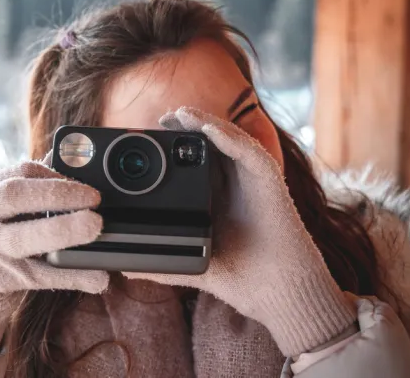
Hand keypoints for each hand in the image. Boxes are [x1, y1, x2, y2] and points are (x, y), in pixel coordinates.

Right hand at [0, 158, 108, 355]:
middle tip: (94, 199)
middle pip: (15, 195)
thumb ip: (36, 189)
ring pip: (25, 237)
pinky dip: (73, 276)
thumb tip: (78, 162)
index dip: (57, 175)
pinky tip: (98, 277)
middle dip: (57, 193)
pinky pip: (41, 277)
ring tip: (96, 228)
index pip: (22, 172)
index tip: (84, 184)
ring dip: (65, 230)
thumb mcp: (5, 210)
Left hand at [124, 107, 355, 355]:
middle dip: (187, 128)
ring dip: (205, 123)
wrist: (282, 295)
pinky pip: (249, 152)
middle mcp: (237, 184)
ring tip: (179, 114)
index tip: (147, 139)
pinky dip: (229, 138)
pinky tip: (208, 129)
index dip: (173, 146)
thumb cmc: (246, 280)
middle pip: (211, 144)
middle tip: (161, 119)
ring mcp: (253, 180)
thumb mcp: (194, 266)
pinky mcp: (270, 182)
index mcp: (218, 198)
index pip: (194, 161)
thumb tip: (127, 268)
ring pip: (229, 140)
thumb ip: (163, 265)